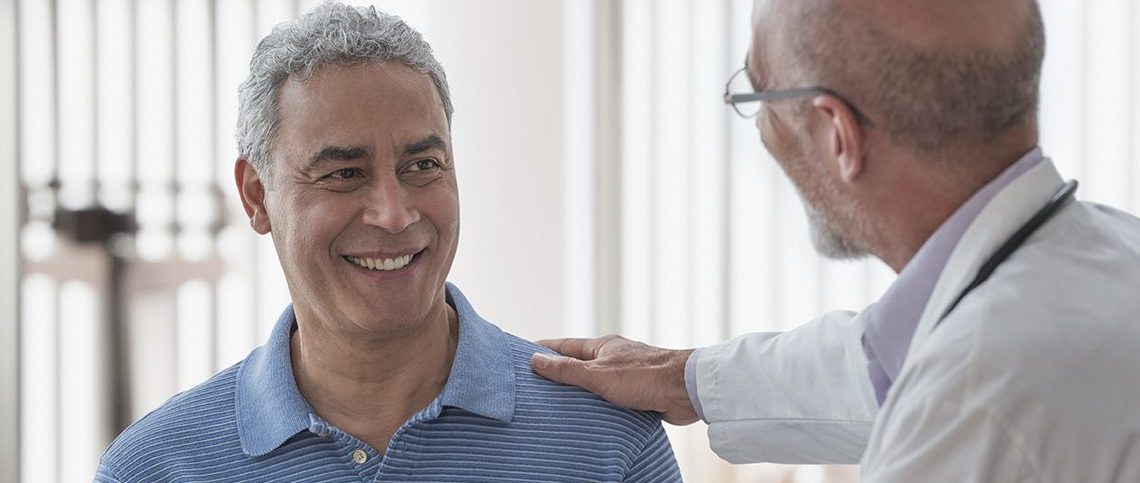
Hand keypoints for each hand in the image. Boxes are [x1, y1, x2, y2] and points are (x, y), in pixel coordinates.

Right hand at [531, 335, 698, 425]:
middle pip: (580, 363)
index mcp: (602, 347)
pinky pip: (611, 397)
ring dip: (581, 391)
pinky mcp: (639, 392)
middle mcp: (614, 357)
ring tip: (559, 404)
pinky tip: (591, 415)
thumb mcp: (598, 374)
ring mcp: (627, 374)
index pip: (565, 345)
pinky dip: (599, 404)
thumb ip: (566, 370)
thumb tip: (535, 360)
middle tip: (537, 383)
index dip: (545, 349)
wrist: (685, 390)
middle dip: (560, 372)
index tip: (525, 353)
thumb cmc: (645, 377)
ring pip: (596, 382)